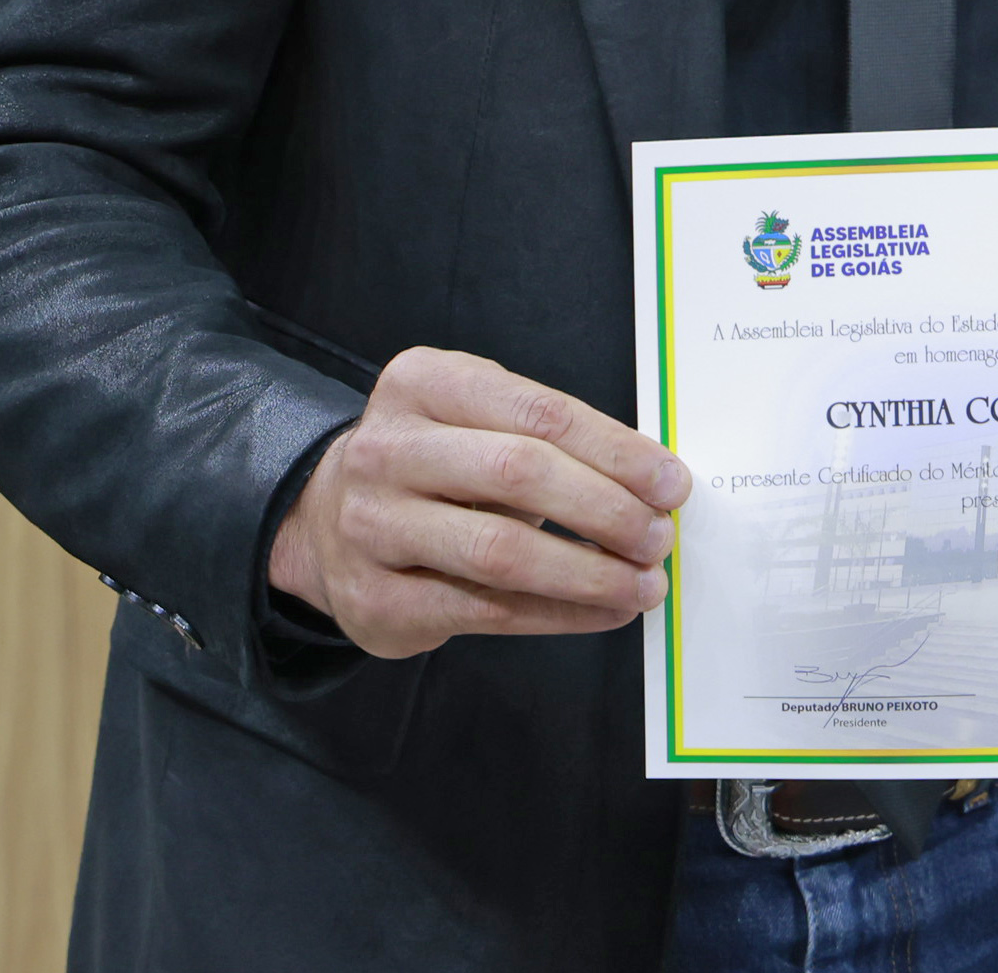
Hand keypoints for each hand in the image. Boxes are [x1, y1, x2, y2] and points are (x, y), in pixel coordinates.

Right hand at [267, 346, 692, 659]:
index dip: (615, 450)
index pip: (537, 411)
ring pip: (501, 551)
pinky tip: (602, 612)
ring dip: (589, 573)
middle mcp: (386, 448)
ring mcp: (371, 525)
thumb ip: (549, 440)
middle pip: (519, 474)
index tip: (671, 482)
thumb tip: (653, 485)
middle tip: (660, 536)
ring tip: (643, 583)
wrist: (326, 522)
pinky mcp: (374, 597)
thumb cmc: (433, 466)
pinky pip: (485, 611)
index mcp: (423, 383)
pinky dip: (558, 615)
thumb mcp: (475, 421)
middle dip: (607, 510)